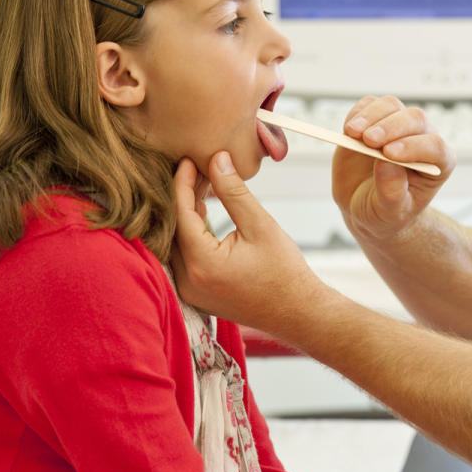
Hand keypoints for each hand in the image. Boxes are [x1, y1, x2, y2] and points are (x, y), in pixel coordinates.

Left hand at [172, 151, 321, 331]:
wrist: (297, 311)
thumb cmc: (285, 271)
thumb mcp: (261, 225)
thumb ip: (234, 192)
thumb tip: (218, 160)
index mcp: (202, 263)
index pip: (181, 214)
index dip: (182, 183)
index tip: (187, 160)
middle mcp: (188, 280)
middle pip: (174, 227)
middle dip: (183, 195)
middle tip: (195, 168)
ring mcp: (190, 290)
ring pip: (176, 241)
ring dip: (185, 213)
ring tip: (200, 185)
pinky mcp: (196, 293)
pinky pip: (184, 256)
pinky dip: (190, 232)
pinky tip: (202, 211)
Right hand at [334, 96, 455, 240]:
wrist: (365, 207)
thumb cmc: (385, 213)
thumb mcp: (389, 213)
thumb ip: (391, 191)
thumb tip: (385, 162)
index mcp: (438, 163)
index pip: (434, 146)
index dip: (413, 147)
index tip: (388, 154)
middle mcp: (422, 139)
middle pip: (415, 119)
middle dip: (391, 127)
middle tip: (369, 140)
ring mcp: (398, 127)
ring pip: (391, 106)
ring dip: (371, 116)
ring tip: (352, 133)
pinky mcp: (375, 120)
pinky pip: (369, 105)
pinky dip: (357, 113)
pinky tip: (349, 130)